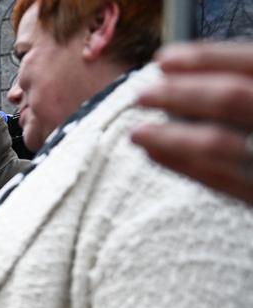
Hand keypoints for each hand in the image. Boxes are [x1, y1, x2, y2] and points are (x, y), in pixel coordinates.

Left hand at [131, 42, 252, 204]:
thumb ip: (240, 87)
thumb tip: (182, 73)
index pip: (250, 62)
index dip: (207, 58)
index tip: (163, 59)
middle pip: (231, 98)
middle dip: (181, 94)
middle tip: (141, 95)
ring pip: (217, 142)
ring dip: (169, 134)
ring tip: (136, 132)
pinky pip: (217, 179)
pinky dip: (180, 163)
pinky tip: (152, 152)